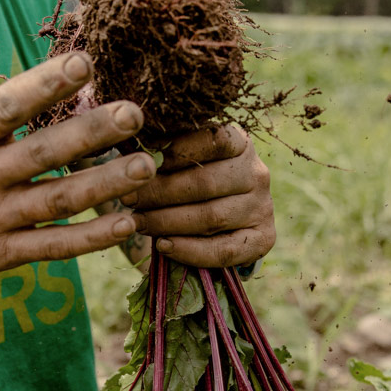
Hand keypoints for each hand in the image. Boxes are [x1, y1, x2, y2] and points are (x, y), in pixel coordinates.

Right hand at [0, 14, 156, 281]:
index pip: (8, 106)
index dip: (45, 84)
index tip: (85, 63)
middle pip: (42, 152)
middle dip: (90, 133)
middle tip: (135, 114)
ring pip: (56, 200)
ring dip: (103, 185)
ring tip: (146, 166)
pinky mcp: (4, 253)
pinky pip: (52, 246)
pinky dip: (90, 238)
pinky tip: (127, 222)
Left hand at [122, 124, 274, 267]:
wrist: (220, 213)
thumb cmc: (191, 177)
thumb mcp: (184, 157)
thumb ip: (165, 151)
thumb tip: (131, 149)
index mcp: (240, 143)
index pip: (212, 140)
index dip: (175, 151)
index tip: (140, 161)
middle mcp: (257, 173)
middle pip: (206, 183)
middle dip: (160, 192)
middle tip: (127, 199)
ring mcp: (263, 207)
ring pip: (212, 217)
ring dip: (168, 222)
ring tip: (138, 222)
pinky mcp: (263, 238)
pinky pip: (224, 250)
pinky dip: (190, 251)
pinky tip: (163, 246)